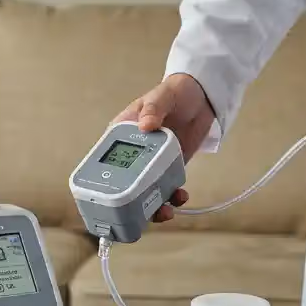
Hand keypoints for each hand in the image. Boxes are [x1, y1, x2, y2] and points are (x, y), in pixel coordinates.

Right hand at [112, 73, 214, 220]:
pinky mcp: (170, 168)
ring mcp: (153, 162)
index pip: (105, 159)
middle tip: (140, 212)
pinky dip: (172, 197)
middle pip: (125, 183)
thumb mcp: (161, 97)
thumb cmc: (174, 92)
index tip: (107, 199)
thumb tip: (145, 125)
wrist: (202, 97)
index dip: (103, 181)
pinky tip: (180, 196)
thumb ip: (153, 109)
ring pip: (145, 191)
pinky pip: (167, 187)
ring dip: (153, 206)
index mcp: (123, 134)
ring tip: (164, 210)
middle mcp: (135, 152)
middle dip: (131, 202)